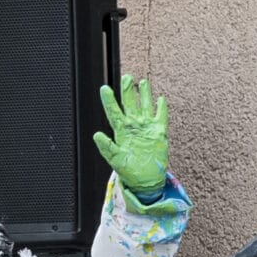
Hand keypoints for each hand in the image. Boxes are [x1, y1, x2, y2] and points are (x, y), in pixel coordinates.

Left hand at [93, 74, 169, 195]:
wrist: (145, 180)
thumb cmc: (128, 170)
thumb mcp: (115, 160)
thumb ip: (106, 147)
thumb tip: (96, 135)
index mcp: (120, 131)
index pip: (114, 112)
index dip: (109, 100)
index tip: (104, 88)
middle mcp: (133, 126)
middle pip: (130, 104)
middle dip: (128, 91)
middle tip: (127, 77)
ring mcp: (146, 127)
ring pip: (145, 106)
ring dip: (144, 94)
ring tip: (143, 81)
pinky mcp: (159, 132)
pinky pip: (160, 116)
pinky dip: (161, 107)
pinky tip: (160, 99)